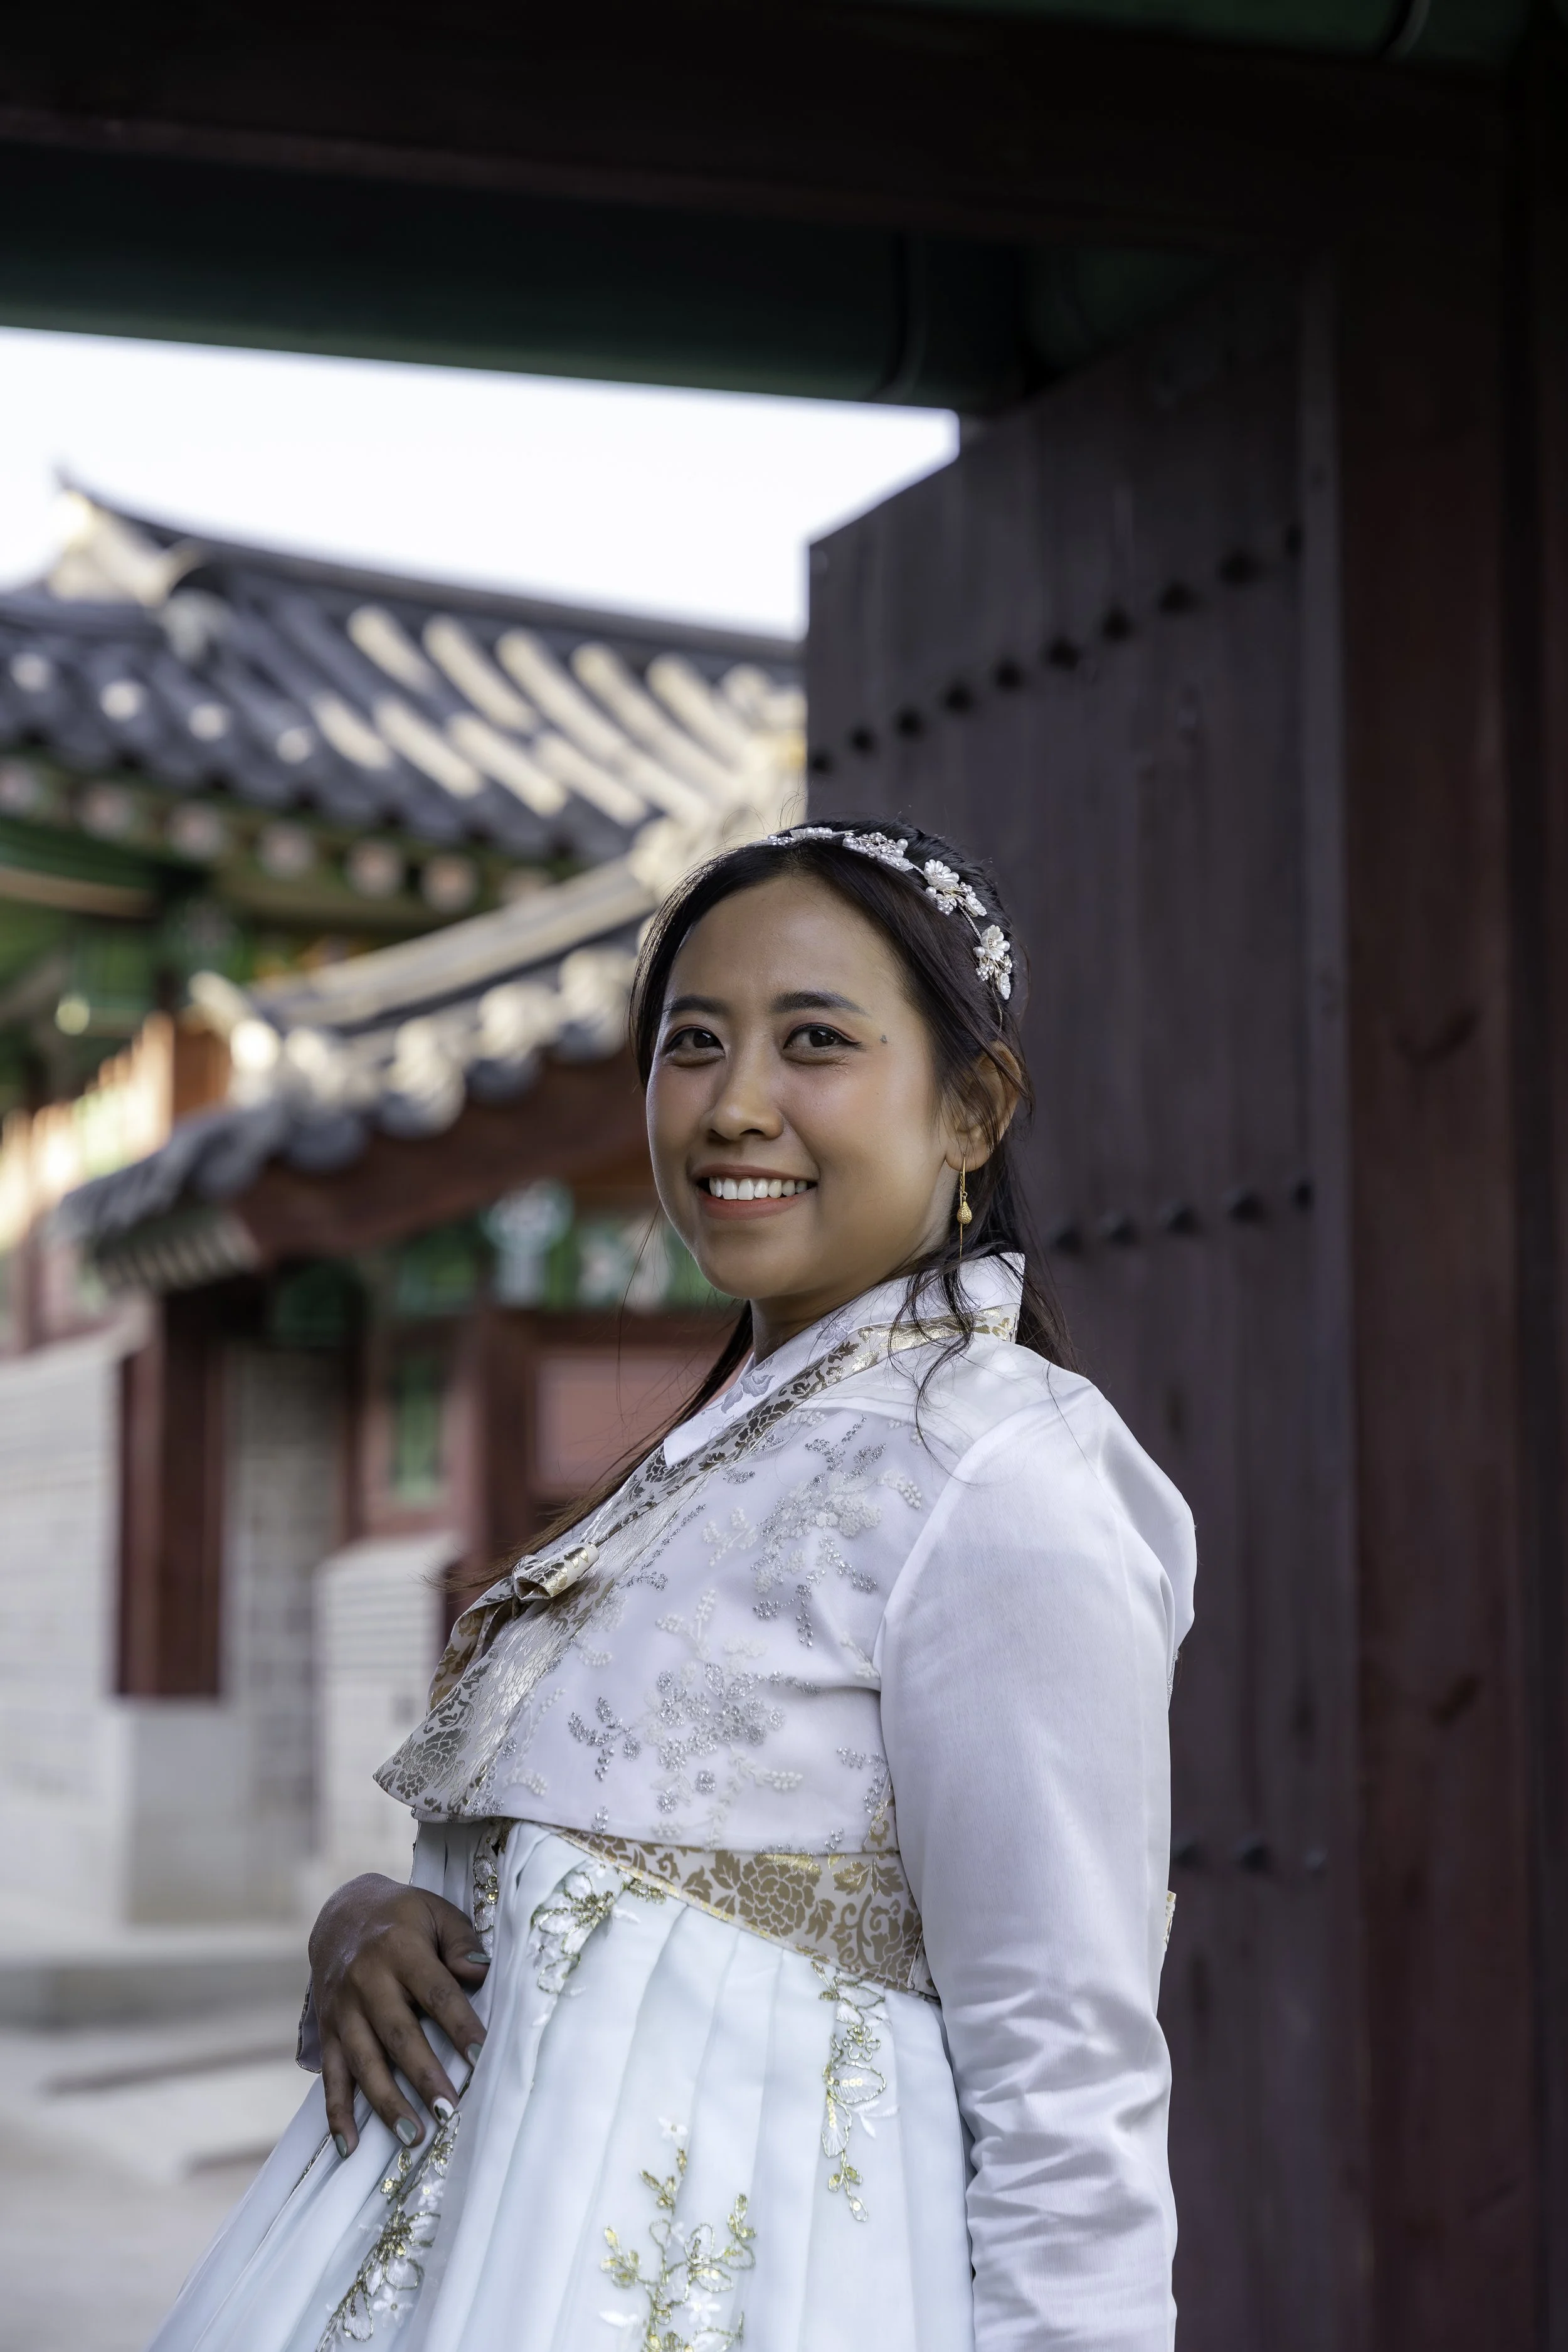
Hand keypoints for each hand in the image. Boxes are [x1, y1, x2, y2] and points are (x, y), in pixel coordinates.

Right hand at [309, 1873, 490, 2157]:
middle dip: (423, 2075)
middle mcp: (366, 1981)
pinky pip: (330, 2077)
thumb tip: (480, 1971)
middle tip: (449, 2111)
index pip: (436, 1991)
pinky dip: (338, 2113)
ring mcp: (342, 2009)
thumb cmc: (404, 1918)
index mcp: (400, 1948)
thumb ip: (461, 1941)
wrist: (341, 1914)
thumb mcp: (436, 1913)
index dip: (459, 2025)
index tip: (482, 2057)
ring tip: (413, 2136)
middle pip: (397, 2034)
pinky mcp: (327, 2031)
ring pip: (364, 2062)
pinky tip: (351, 2146)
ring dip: (387, 2102)